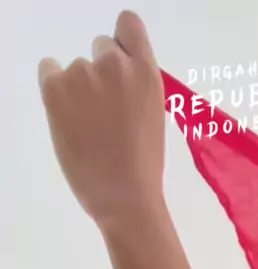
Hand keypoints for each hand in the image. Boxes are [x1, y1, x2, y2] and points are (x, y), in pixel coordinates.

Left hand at [38, 11, 164, 227]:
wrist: (125, 197)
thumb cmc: (143, 167)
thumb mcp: (151, 116)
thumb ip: (135, 89)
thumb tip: (115, 84)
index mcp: (147, 73)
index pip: (128, 25)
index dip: (122, 42)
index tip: (120, 66)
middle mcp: (115, 65)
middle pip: (101, 48)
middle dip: (101, 73)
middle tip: (103, 111)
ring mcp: (84, 74)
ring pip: (76, 67)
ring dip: (79, 89)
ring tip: (88, 128)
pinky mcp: (56, 88)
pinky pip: (48, 68)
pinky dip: (54, 86)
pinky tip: (65, 114)